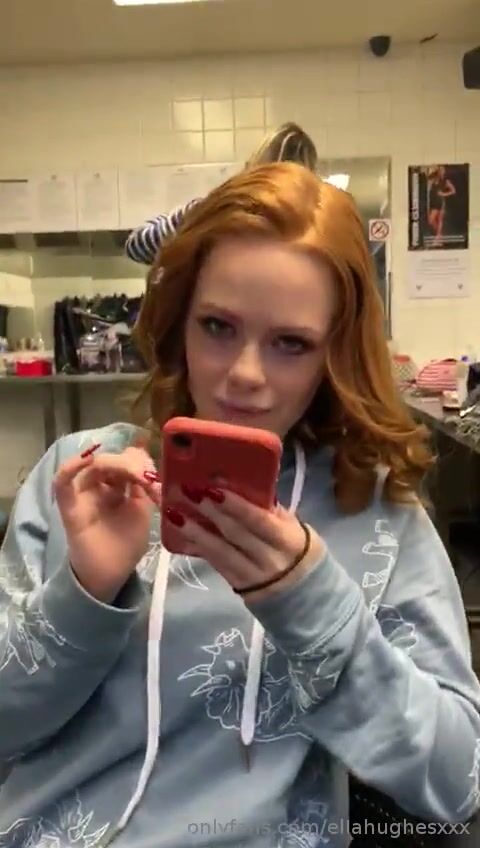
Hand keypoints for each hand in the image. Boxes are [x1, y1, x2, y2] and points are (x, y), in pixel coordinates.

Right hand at [53, 442, 160, 603]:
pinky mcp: (70, 507)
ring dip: (114, 463)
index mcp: (118, 487)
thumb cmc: (126, 546)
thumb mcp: (142, 512)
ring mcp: (83, 495)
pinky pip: (62, 483)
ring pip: (93, 466)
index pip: (125, 461)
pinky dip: (70, 467)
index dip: (140, 461)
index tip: (154, 474)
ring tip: (133, 473)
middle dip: (130, 463)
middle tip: (146, 476)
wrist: (110, 575)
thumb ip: (143, 488)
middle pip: (111, 461)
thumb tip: (146, 460)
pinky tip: (87, 458)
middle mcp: (99, 486)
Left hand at [166, 487, 324, 601]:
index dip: (235, 505)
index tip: (213, 487)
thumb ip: (272, 510)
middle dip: (209, 511)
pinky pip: (215, 562)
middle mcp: (268, 559)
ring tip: (172, 512)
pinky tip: (179, 531)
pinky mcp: (236, 584)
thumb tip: (249, 483)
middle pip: (235, 533)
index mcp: (287, 540)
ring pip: (219, 551)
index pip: (259, 520)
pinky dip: (196, 546)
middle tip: (186, 489)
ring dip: (194, 530)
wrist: (305, 597)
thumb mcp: (295, 528)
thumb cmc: (299, 551)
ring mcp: (250, 575)